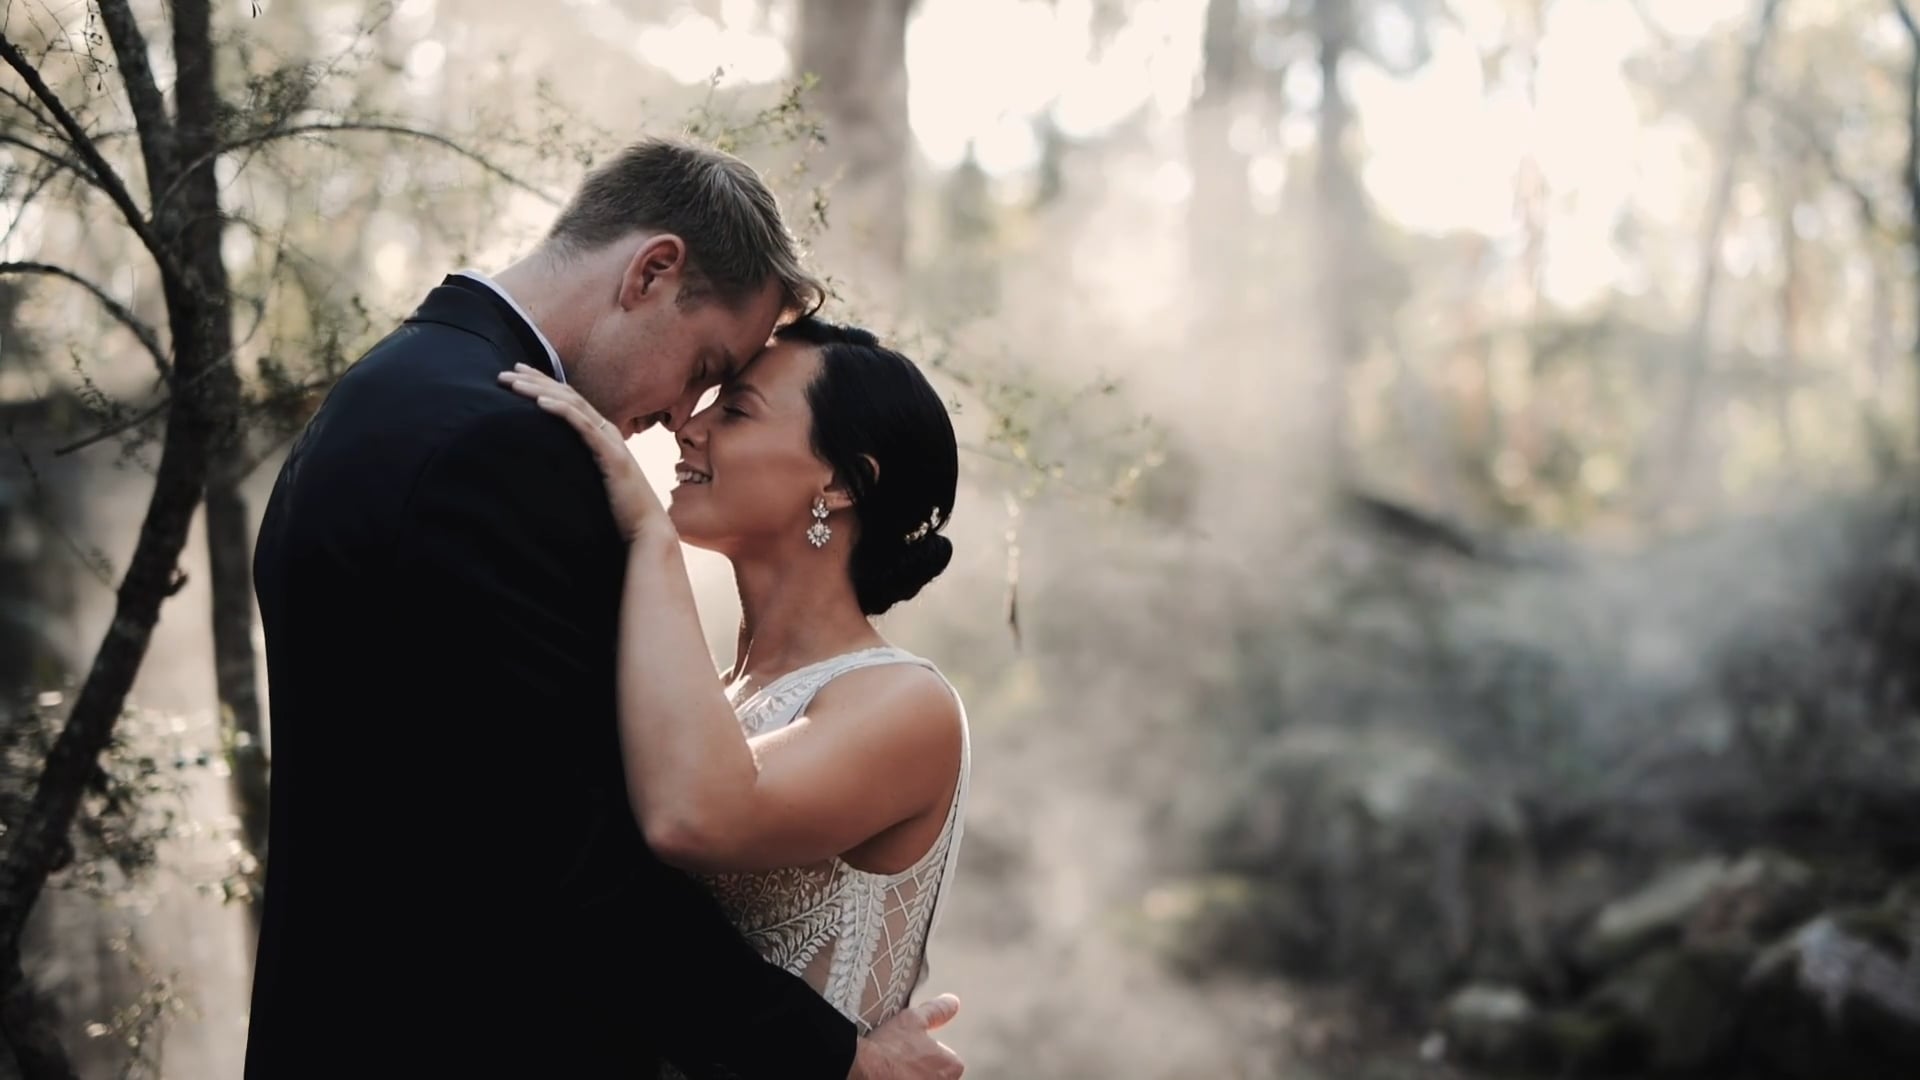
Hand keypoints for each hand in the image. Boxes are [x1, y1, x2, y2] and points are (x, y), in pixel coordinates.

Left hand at [498, 364, 664, 541]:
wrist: (645, 529)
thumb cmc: (618, 510)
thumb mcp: (590, 481)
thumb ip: (575, 467)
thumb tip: (549, 467)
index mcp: (602, 435)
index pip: (569, 401)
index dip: (543, 384)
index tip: (517, 375)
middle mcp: (607, 431)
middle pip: (567, 395)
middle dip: (536, 380)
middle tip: (506, 373)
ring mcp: (610, 440)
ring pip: (572, 404)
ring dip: (541, 390)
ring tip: (515, 383)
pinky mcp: (611, 454)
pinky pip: (583, 425)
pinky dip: (561, 410)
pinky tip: (540, 402)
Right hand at [849, 994, 962, 1079]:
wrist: (862, 1068)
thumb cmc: (889, 1046)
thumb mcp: (913, 1020)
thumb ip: (937, 1011)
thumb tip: (953, 1002)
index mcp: (951, 1067)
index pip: (948, 1063)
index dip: (928, 1057)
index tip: (911, 1055)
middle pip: (935, 1078)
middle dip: (921, 1074)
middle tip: (900, 1066)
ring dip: (911, 1079)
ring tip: (892, 1074)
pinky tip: (886, 1079)